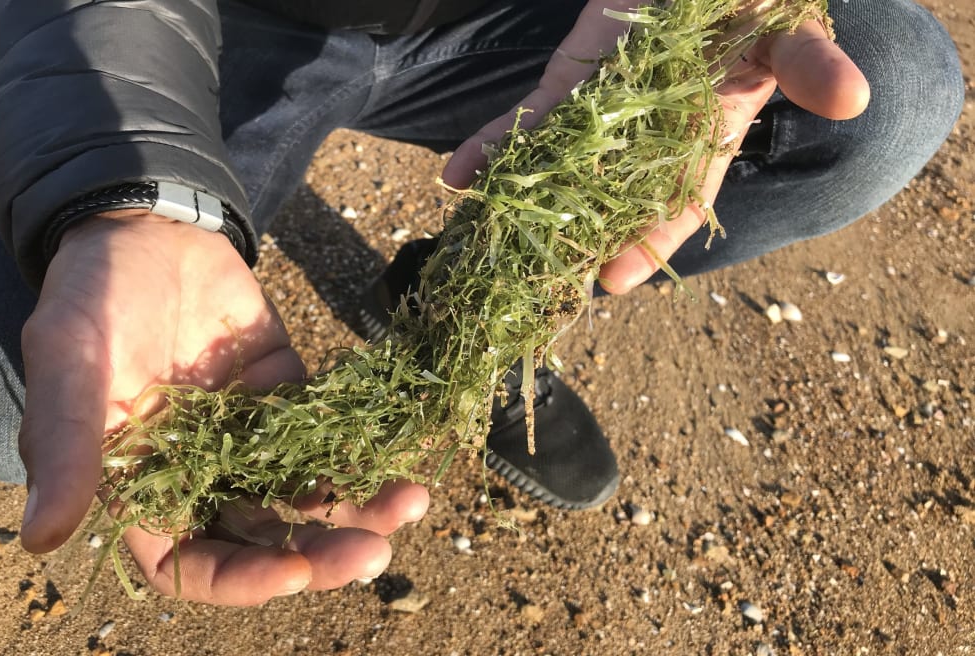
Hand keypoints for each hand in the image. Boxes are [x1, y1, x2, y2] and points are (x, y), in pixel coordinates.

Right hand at [17, 212, 428, 603]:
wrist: (145, 229)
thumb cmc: (91, 301)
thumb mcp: (73, 368)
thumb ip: (67, 450)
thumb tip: (41, 540)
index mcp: (145, 489)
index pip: (193, 564)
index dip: (242, 580)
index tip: (293, 573)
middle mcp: (203, 474)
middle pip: (267, 536)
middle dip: (321, 552)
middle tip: (373, 553)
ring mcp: (252, 435)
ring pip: (309, 489)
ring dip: (359, 504)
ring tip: (410, 502)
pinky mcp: (289, 393)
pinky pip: (333, 430)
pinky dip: (366, 445)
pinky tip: (404, 452)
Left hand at [442, 0, 869, 293]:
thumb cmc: (751, 5)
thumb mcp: (784, 29)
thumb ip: (808, 61)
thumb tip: (854, 98)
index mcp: (705, 141)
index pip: (675, 204)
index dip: (647, 242)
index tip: (611, 280)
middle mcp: (648, 144)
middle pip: (605, 206)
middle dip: (571, 244)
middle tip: (528, 287)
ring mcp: (601, 119)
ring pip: (557, 174)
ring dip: (518, 209)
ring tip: (479, 246)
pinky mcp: (568, 86)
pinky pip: (526, 121)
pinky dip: (491, 147)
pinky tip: (455, 175)